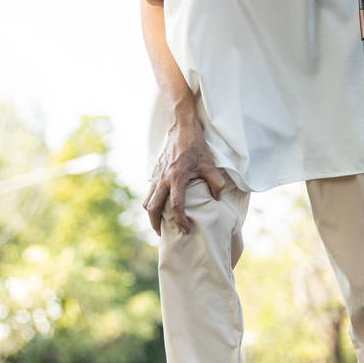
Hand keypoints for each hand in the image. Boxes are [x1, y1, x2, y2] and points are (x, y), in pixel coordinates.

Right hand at [142, 113, 224, 235]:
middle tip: (163, 234)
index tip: (186, 229)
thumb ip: (215, 183)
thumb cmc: (196, 146)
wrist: (181, 128)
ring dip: (151, 215)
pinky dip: (151, 202)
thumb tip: (216, 199)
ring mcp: (156, 176)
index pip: (176, 206)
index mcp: (177, 178)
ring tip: (158, 223)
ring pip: (147, 201)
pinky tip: (159, 206)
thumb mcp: (209, 164)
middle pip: (153, 208)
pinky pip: (148, 192)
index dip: (181, 220)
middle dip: (156, 224)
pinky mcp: (154, 173)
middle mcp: (163, 179)